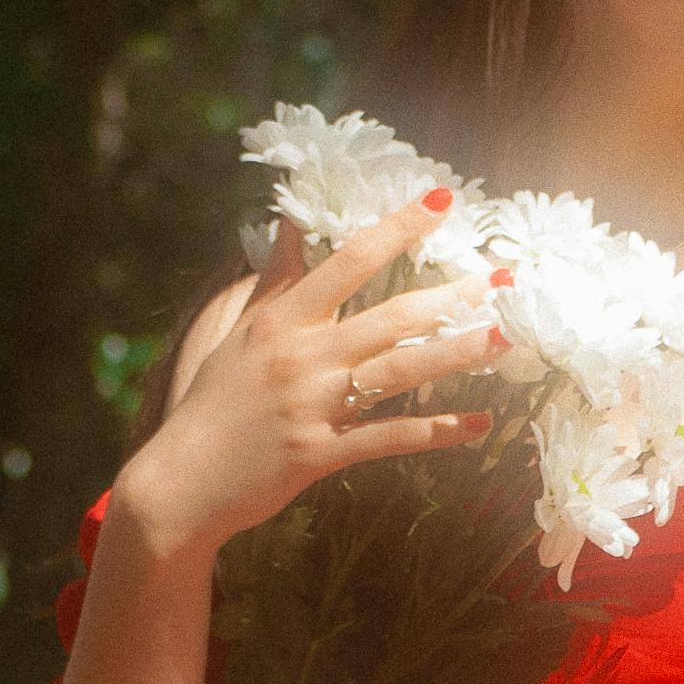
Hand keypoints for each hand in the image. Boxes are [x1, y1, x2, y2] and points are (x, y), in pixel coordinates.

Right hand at [118, 194, 499, 561]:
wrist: (179, 483)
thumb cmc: (214, 404)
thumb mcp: (241, 333)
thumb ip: (276, 281)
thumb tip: (291, 223)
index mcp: (283, 320)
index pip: (351, 260)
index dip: (400, 227)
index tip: (443, 200)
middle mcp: (302, 356)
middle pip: (391, 316)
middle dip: (452, 295)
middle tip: (502, 279)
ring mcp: (312, 406)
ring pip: (399, 371)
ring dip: (457, 354)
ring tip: (503, 338)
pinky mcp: (319, 453)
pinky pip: (390, 437)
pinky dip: (437, 431)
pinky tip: (477, 424)